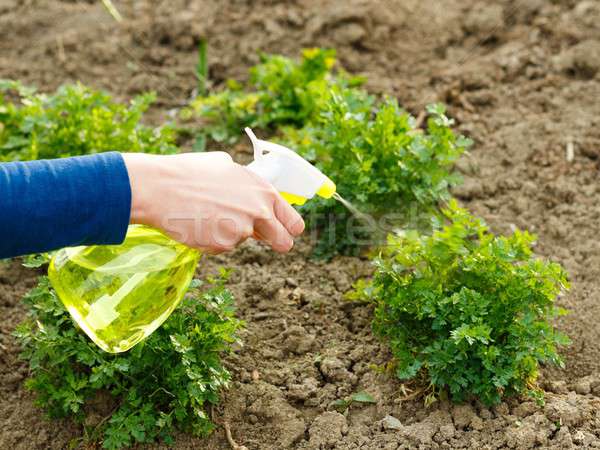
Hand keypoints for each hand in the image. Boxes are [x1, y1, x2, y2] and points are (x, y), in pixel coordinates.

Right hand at [122, 152, 304, 252]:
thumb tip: (252, 190)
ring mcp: (242, 230)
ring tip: (206, 214)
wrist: (160, 187)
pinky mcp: (223, 244)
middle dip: (276, 243)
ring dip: (230, 234)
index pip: (294, 221)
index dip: (289, 229)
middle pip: (283, 242)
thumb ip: (246, 182)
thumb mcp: (226, 165)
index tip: (284, 232)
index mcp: (264, 191)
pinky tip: (197, 223)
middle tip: (262, 239)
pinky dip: (212, 239)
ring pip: (243, 241)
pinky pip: (222, 246)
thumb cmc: (190, 172)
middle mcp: (259, 212)